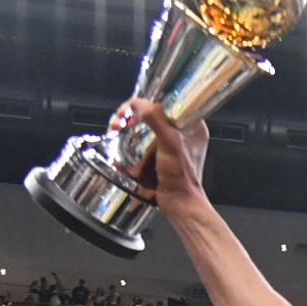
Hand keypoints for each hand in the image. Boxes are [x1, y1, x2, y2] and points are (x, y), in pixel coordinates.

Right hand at [112, 99, 210, 213]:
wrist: (179, 204)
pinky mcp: (159, 156)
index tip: (129, 109)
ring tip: (114, 130)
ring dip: (127, 128)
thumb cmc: (181, 177)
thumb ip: (156, 121)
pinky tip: (119, 142)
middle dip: (131, 115)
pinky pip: (142, 143)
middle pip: (152, 113)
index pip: (166, 102)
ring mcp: (170, 144)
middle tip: (117, 121)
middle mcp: (182, 132)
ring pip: (145, 128)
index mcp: (191, 124)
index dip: (145, 102)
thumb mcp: (170, 143)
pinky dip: (130, 143)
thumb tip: (140, 104)